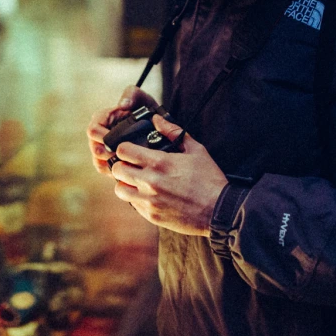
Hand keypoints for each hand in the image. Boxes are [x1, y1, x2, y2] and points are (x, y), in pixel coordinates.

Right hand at [87, 86, 158, 176]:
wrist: (156, 125)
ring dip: (112, 164)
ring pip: (100, 163)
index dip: (102, 136)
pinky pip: (108, 172)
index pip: (93, 130)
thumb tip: (123, 105)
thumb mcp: (141, 98)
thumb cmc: (145, 109)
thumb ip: (132, 94)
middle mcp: (99, 136)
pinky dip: (117, 172)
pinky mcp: (111, 163)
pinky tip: (130, 170)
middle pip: (95, 149)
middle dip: (109, 153)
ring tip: (128, 163)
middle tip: (124, 154)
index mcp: (102, 119)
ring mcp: (104, 151)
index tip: (116, 139)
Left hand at [110, 114, 227, 236]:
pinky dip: (136, 198)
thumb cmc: (209, 179)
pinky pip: (132, 204)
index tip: (130, 149)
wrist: (219, 211)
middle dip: (122, 164)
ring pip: (119, 189)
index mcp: (159, 162)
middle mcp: (150, 181)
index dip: (124, 148)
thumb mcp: (196, 150)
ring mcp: (149, 200)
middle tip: (132, 165)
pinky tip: (148, 194)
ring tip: (136, 181)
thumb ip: (173, 131)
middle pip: (117, 169)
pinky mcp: (151, 215)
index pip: (123, 150)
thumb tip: (157, 119)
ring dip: (125, 183)